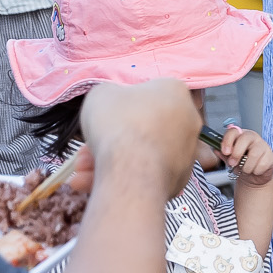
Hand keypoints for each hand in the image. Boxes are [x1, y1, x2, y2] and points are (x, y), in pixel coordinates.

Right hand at [79, 79, 201, 204]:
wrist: (132, 171)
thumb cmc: (119, 124)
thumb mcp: (101, 94)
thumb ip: (109, 95)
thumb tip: (112, 102)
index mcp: (175, 91)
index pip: (149, 94)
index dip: (121, 107)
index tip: (105, 118)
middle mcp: (188, 120)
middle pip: (144, 128)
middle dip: (112, 139)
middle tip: (86, 150)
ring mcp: (187, 152)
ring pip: (142, 154)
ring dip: (112, 161)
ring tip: (84, 169)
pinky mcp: (180, 179)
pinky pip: (147, 174)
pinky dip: (124, 178)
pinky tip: (96, 181)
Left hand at [215, 123, 272, 186]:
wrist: (253, 176)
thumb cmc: (241, 164)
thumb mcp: (229, 158)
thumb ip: (223, 153)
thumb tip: (216, 149)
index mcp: (240, 135)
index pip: (233, 131)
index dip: (228, 141)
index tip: (225, 152)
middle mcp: (252, 137)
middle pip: (244, 139)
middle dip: (236, 154)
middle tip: (232, 164)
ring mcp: (263, 146)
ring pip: (253, 155)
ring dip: (246, 167)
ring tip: (246, 169)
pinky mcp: (271, 156)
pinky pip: (262, 165)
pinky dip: (256, 171)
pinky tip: (255, 170)